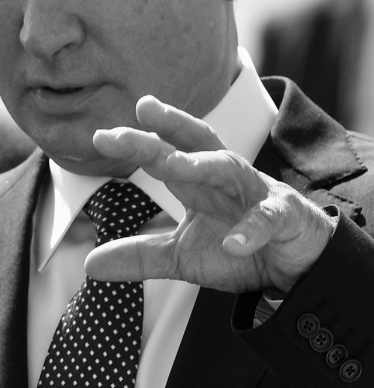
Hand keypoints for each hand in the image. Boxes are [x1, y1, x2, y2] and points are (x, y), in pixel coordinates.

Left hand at [85, 95, 336, 293]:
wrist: (297, 267)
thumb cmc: (238, 249)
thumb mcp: (181, 256)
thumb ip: (140, 255)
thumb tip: (89, 264)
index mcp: (199, 182)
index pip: (167, 151)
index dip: (137, 142)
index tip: (100, 136)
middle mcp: (226, 178)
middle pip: (194, 144)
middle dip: (165, 129)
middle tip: (134, 120)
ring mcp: (256, 193)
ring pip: (229, 168)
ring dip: (201, 165)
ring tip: (171, 166)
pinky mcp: (286, 218)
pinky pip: (268, 217)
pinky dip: (251, 229)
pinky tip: (232, 244)